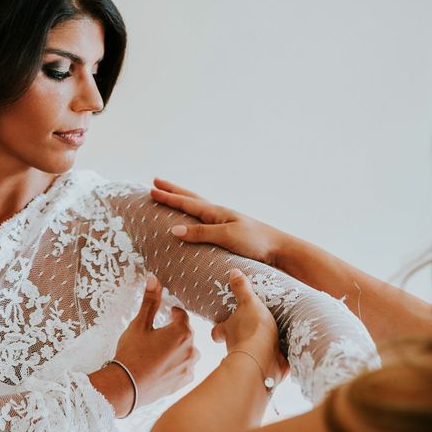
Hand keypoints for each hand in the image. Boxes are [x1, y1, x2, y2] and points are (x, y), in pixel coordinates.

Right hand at [113, 275, 198, 407]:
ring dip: (177, 348)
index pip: (181, 314)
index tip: (164, 315)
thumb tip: (154, 279)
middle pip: (186, 333)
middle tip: (156, 336)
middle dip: (173, 331)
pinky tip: (161, 366)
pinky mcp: (184, 381)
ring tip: (158, 353)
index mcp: (182, 332)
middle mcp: (191, 349)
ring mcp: (189, 367)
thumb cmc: (132, 354)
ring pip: (187, 350)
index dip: (171, 313)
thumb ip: (150, 302)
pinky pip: (185, 367)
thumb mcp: (139, 325)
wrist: (126, 387)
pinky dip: (176, 364)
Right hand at [151, 178, 292, 268]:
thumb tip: (173, 229)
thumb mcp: (226, 237)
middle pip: (190, 199)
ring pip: (197, 208)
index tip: (151, 189)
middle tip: (155, 182)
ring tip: (171, 196)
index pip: (186, 202)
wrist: (280, 249)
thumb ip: (201, 233)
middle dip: (172, 191)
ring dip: (182, 201)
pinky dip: (193, 216)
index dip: (168, 197)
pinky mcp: (229, 234)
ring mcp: (224, 222)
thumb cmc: (255, 242)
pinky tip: (194, 221)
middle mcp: (218, 214)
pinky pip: (204, 221)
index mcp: (216, 212)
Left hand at [212, 269, 286, 377]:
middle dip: (241, 339)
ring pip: (251, 354)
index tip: (219, 326)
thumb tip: (233, 271)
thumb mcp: (248, 303)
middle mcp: (235, 346)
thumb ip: (242, 289)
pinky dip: (275, 361)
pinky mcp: (265, 368)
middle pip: (234, 343)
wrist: (264, 358)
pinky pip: (270, 364)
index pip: (217, 331)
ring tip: (273, 340)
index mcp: (228, 330)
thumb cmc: (252, 329)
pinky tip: (285, 356)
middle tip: (251, 332)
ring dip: (259, 349)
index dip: (218, 329)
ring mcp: (250, 359)